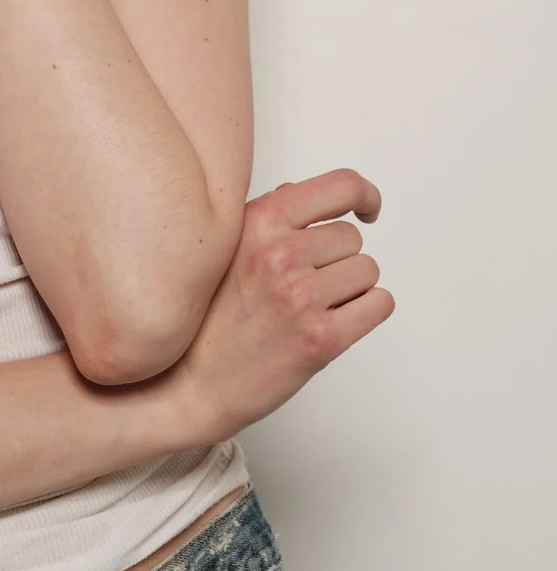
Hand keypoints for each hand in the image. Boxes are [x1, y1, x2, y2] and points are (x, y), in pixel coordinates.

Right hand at [169, 169, 393, 443]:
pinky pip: (378, 305)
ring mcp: (301, 297)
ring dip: (349, 289)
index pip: (341, 187)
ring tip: (308, 307)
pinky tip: (329, 323)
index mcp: (259, 222)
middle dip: (336, 259)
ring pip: (368, 271)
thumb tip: (299, 193)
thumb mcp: (226, 248)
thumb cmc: (208, 318)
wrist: (193, 383)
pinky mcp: (321, 338)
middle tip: (302, 284)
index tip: (366, 209)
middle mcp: (280, 254)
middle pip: (352, 238)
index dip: (364, 196)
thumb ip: (265, 218)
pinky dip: (363, 313)